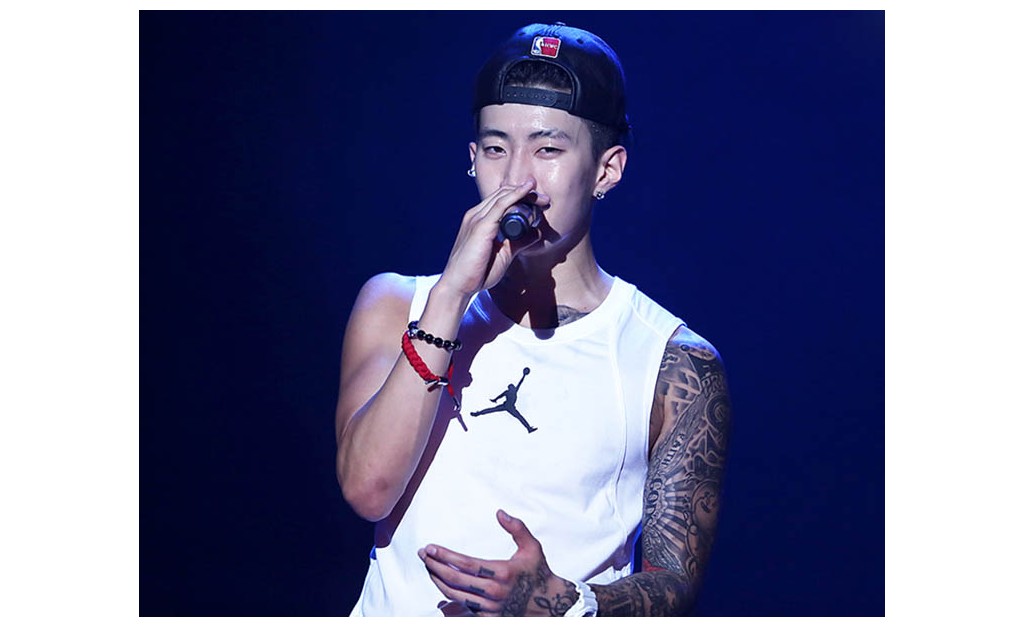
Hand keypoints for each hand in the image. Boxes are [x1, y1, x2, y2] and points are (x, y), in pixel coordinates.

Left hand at [418, 509, 578, 616]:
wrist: (549, 603)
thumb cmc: (538, 572)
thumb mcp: (532, 547)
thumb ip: (517, 528)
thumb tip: (499, 512)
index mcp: (503, 572)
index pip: (466, 564)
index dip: (445, 556)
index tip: (430, 548)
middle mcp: (494, 592)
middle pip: (455, 580)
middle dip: (434, 566)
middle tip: (423, 555)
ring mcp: (490, 608)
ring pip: (455, 595)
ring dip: (438, 580)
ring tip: (429, 567)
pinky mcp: (489, 618)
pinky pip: (462, 609)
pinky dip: (448, 598)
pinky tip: (441, 585)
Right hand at [436, 178, 549, 298]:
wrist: (458, 286)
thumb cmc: (477, 273)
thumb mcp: (504, 254)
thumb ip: (518, 243)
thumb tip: (536, 234)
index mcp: (479, 220)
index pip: (501, 200)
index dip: (521, 197)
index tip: (540, 203)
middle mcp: (476, 215)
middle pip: (503, 194)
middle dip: (527, 193)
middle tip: (545, 200)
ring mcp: (477, 219)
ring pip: (503, 196)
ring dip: (525, 193)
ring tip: (542, 197)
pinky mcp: (480, 226)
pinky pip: (501, 205)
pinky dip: (515, 195)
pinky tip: (527, 190)